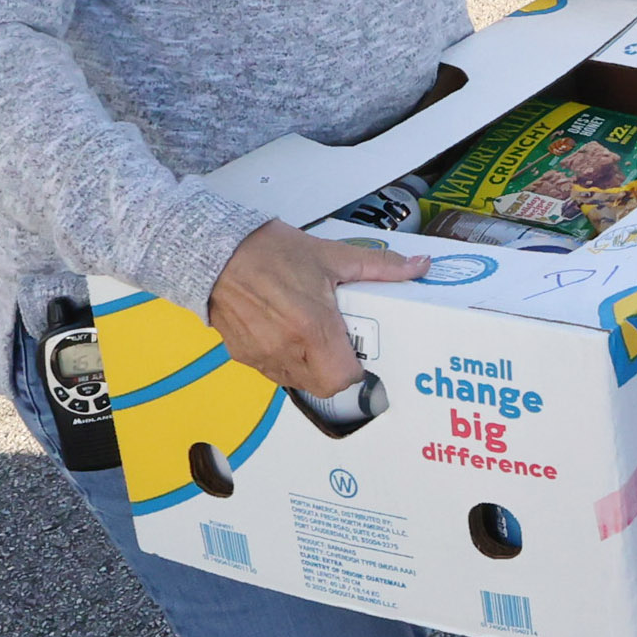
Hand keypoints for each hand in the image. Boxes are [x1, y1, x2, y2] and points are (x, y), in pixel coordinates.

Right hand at [211, 221, 423, 397]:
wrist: (216, 251)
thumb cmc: (274, 252)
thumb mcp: (333, 255)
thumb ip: (381, 266)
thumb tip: (420, 265)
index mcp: (313, 328)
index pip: (344, 378)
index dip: (358, 369)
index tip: (361, 351)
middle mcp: (286, 349)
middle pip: (323, 386)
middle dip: (336, 370)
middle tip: (340, 344)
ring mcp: (261, 355)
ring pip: (297, 382)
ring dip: (310, 368)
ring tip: (312, 335)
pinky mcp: (241, 355)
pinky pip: (272, 371)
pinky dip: (285, 361)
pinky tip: (285, 332)